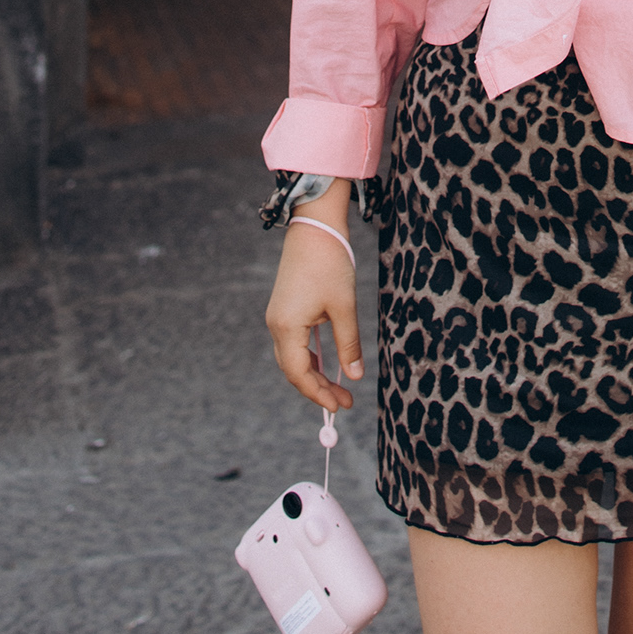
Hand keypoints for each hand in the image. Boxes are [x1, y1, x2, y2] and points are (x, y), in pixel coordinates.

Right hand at [265, 200, 365, 414]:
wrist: (314, 227)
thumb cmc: (330, 263)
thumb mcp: (343, 306)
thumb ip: (348, 343)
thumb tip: (355, 376)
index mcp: (287, 327)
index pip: (298, 374)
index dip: (318, 393)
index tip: (340, 406)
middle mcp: (276, 325)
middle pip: (293, 370)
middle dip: (317, 388)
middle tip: (344, 402)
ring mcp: (277, 317)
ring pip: (292, 358)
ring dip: (313, 374)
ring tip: (338, 388)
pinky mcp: (283, 309)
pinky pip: (292, 343)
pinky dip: (308, 358)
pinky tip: (325, 363)